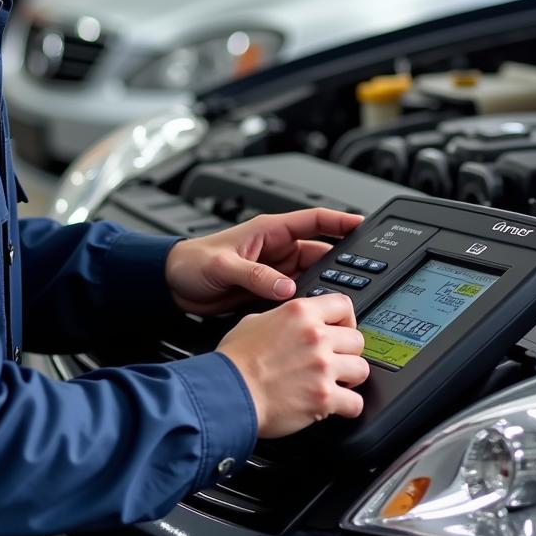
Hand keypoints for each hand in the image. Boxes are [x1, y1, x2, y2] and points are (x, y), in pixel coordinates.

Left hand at [165, 207, 362, 315]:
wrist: (172, 286)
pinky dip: (307, 303)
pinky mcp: (267, 291)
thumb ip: (255, 275)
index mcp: (268, 231)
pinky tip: (315, 314)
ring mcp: (273, 271)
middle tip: (359, 278)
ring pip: (310, 276)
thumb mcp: (223, 266)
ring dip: (323, 287)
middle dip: (339, 264)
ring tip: (339, 301)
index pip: (313, 220)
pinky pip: (296, 296)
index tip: (363, 225)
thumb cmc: (191, 263)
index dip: (339, 221)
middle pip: (319, 252)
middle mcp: (275, 249)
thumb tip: (286, 289)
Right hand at [217, 293, 368, 436]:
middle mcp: (315, 336)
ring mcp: (323, 367)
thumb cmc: (235, 360)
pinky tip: (336, 405)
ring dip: (350, 378)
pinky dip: (348, 407)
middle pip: (357, 339)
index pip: (343, 305)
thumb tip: (291, 324)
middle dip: (347, 352)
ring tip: (335, 382)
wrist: (229, 392)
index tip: (341, 329)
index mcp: (300, 312)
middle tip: (335, 360)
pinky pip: (355, 403)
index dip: (346, 319)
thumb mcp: (254, 321)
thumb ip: (282, 318)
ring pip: (362, 369)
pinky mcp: (324, 397)